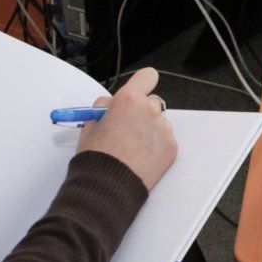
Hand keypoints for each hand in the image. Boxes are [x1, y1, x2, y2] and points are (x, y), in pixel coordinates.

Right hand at [76, 68, 176, 190]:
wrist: (109, 186)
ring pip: (158, 122)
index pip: (148, 76)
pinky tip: (140, 157)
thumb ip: (104, 108)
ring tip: (132, 148)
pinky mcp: (171, 147)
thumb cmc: (97, 156)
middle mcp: (150, 110)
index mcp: (128, 99)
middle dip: (141, 112)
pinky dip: (156, 146)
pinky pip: (164, 139)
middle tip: (127, 129)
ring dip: (149, 130)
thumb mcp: (90, 124)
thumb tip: (111, 104)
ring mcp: (163, 128)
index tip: (137, 92)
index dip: (142, 83)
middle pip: (151, 102)